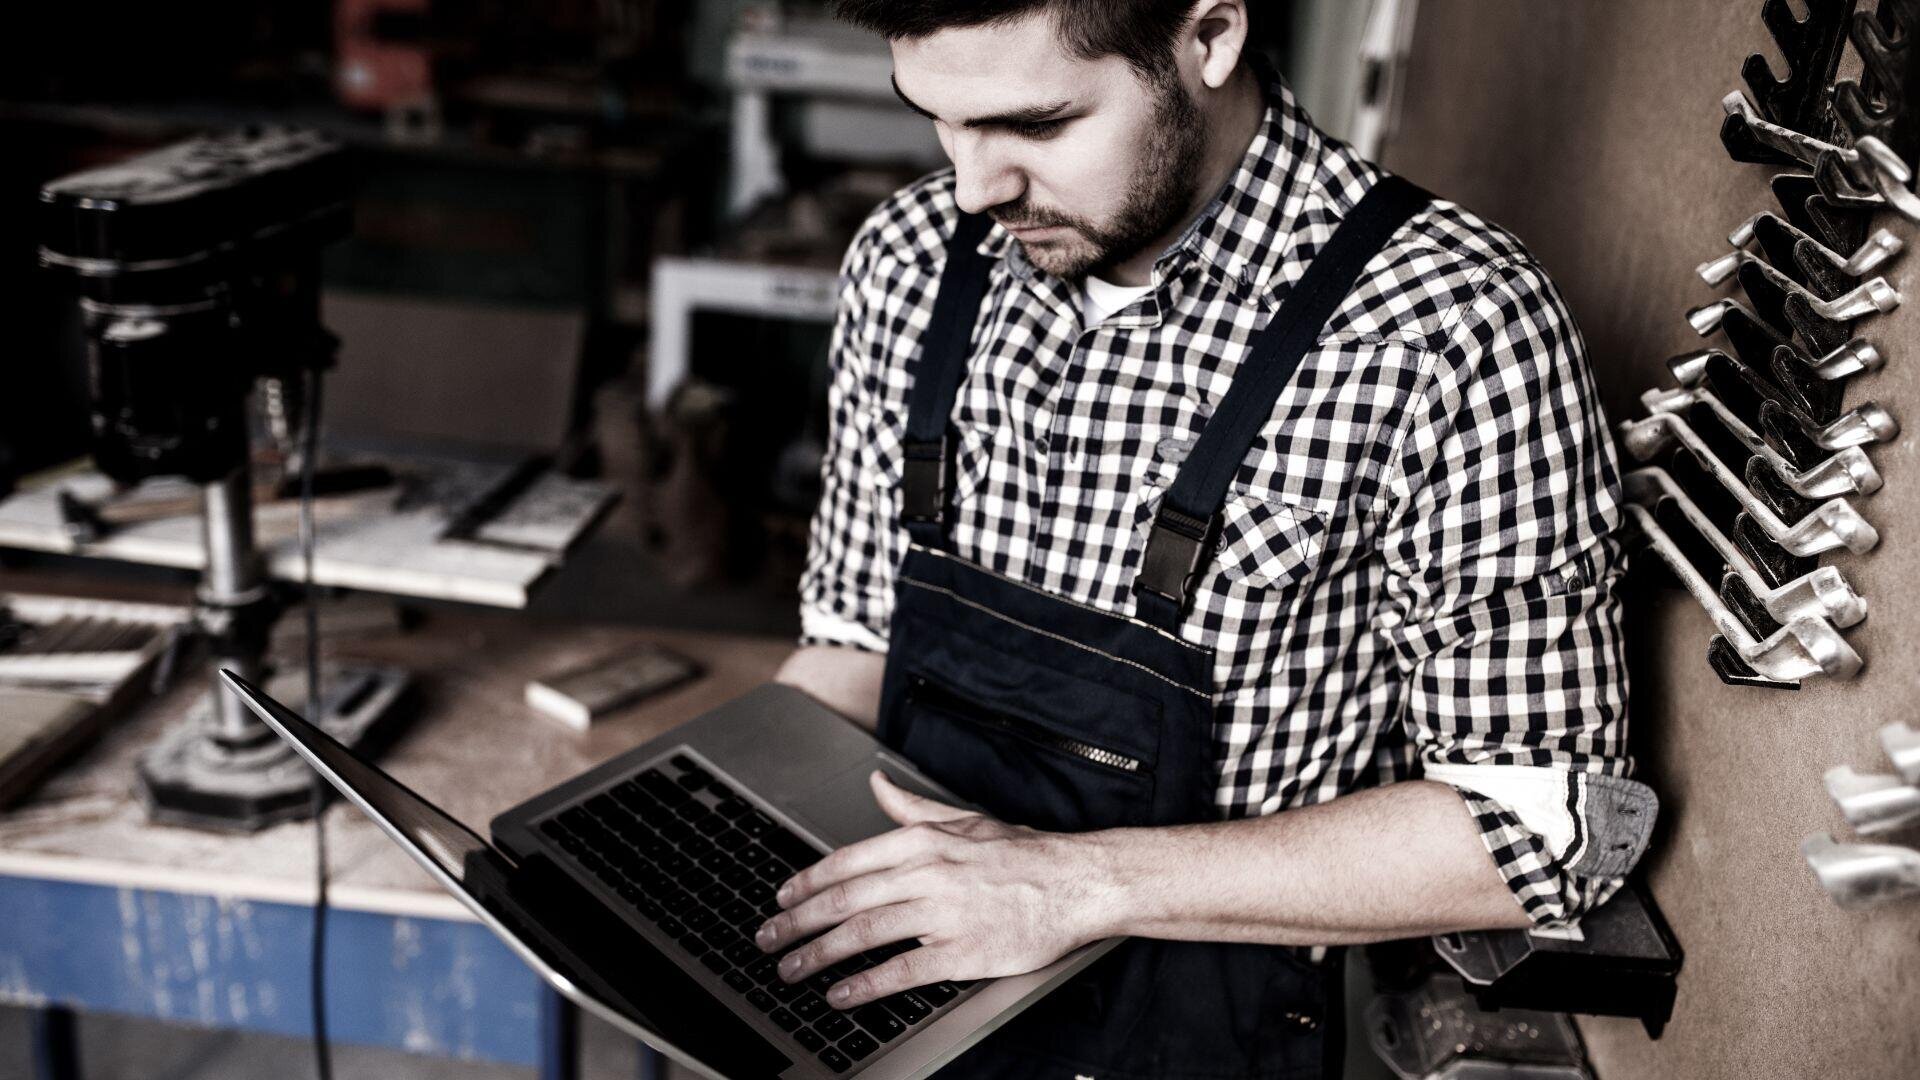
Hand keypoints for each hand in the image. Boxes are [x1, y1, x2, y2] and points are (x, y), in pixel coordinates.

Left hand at [753, 770, 1113, 1008]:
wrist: (1076, 882)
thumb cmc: (1023, 853)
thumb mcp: (963, 820)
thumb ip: (912, 808)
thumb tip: (877, 785)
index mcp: (922, 841)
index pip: (846, 862)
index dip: (806, 884)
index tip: (781, 900)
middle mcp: (925, 873)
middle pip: (844, 901)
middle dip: (798, 924)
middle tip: (768, 940)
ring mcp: (942, 913)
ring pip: (862, 935)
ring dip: (817, 955)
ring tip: (791, 970)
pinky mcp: (961, 951)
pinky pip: (901, 971)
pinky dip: (864, 985)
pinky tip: (839, 995)